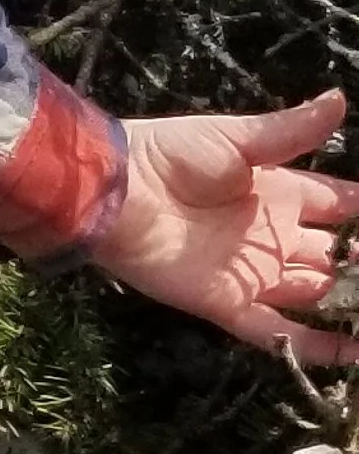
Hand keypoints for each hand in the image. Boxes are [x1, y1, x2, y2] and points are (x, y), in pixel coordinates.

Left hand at [94, 88, 358, 366]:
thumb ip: (292, 132)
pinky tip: (353, 352)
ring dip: (347, 300)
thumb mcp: (238, 139)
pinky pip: (280, 332)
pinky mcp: (232, 305)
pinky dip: (315, 347)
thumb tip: (339, 100)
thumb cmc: (172, 156)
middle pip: (334, 253)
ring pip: (315, 293)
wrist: (119, 193)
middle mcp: (274, 236)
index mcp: (279, 192)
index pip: (339, 204)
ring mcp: (256, 273)